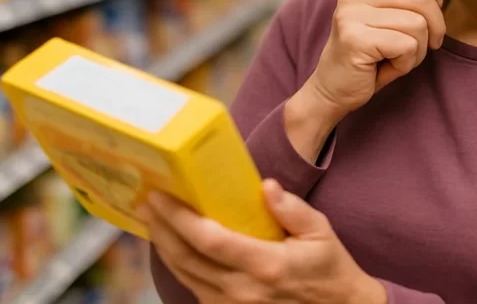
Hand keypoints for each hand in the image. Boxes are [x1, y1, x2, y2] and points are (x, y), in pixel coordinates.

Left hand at [146, 180, 386, 303]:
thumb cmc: (329, 269)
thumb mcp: (321, 233)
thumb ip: (293, 209)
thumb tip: (266, 186)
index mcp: (266, 266)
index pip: (210, 240)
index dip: (179, 218)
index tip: (161, 195)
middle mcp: (242, 290)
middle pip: (186, 258)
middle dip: (161, 228)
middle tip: (147, 200)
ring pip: (184, 275)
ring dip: (163, 246)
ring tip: (152, 219)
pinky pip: (193, 286)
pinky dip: (177, 264)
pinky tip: (171, 245)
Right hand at [304, 0, 445, 116]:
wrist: (333, 92)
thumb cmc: (371, 60)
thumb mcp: (393, 24)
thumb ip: (412, 2)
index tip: (425, 12)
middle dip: (434, 26)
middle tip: (419, 46)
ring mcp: (352, 14)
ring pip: (418, 24)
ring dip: (418, 50)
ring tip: (396, 58)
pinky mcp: (354, 38)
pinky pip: (407, 45)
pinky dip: (406, 63)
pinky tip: (385, 68)